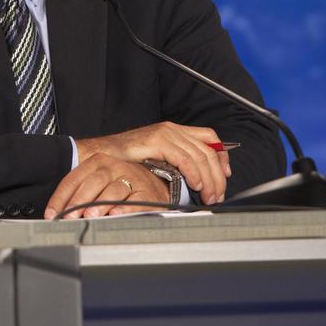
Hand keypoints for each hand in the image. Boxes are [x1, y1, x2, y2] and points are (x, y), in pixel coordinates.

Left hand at [45, 154, 168, 218]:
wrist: (156, 185)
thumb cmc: (122, 185)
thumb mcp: (100, 183)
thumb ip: (80, 194)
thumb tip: (59, 214)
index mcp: (98, 162)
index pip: (74, 179)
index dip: (61, 197)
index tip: (52, 214)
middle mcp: (115, 167)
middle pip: (93, 182)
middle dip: (79, 201)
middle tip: (69, 217)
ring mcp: (132, 178)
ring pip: (113, 190)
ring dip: (100, 204)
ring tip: (90, 216)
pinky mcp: (147, 193)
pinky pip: (134, 201)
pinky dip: (124, 209)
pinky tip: (116, 215)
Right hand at [75, 121, 230, 205]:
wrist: (99, 156)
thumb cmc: (124, 162)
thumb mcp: (155, 160)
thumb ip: (174, 164)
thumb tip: (195, 181)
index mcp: (174, 131)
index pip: (209, 139)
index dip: (222, 157)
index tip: (226, 175)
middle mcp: (172, 129)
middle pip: (208, 150)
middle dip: (218, 175)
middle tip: (218, 195)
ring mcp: (165, 133)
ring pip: (200, 155)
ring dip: (209, 179)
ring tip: (208, 196)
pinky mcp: (157, 141)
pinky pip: (184, 158)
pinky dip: (194, 173)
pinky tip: (196, 185)